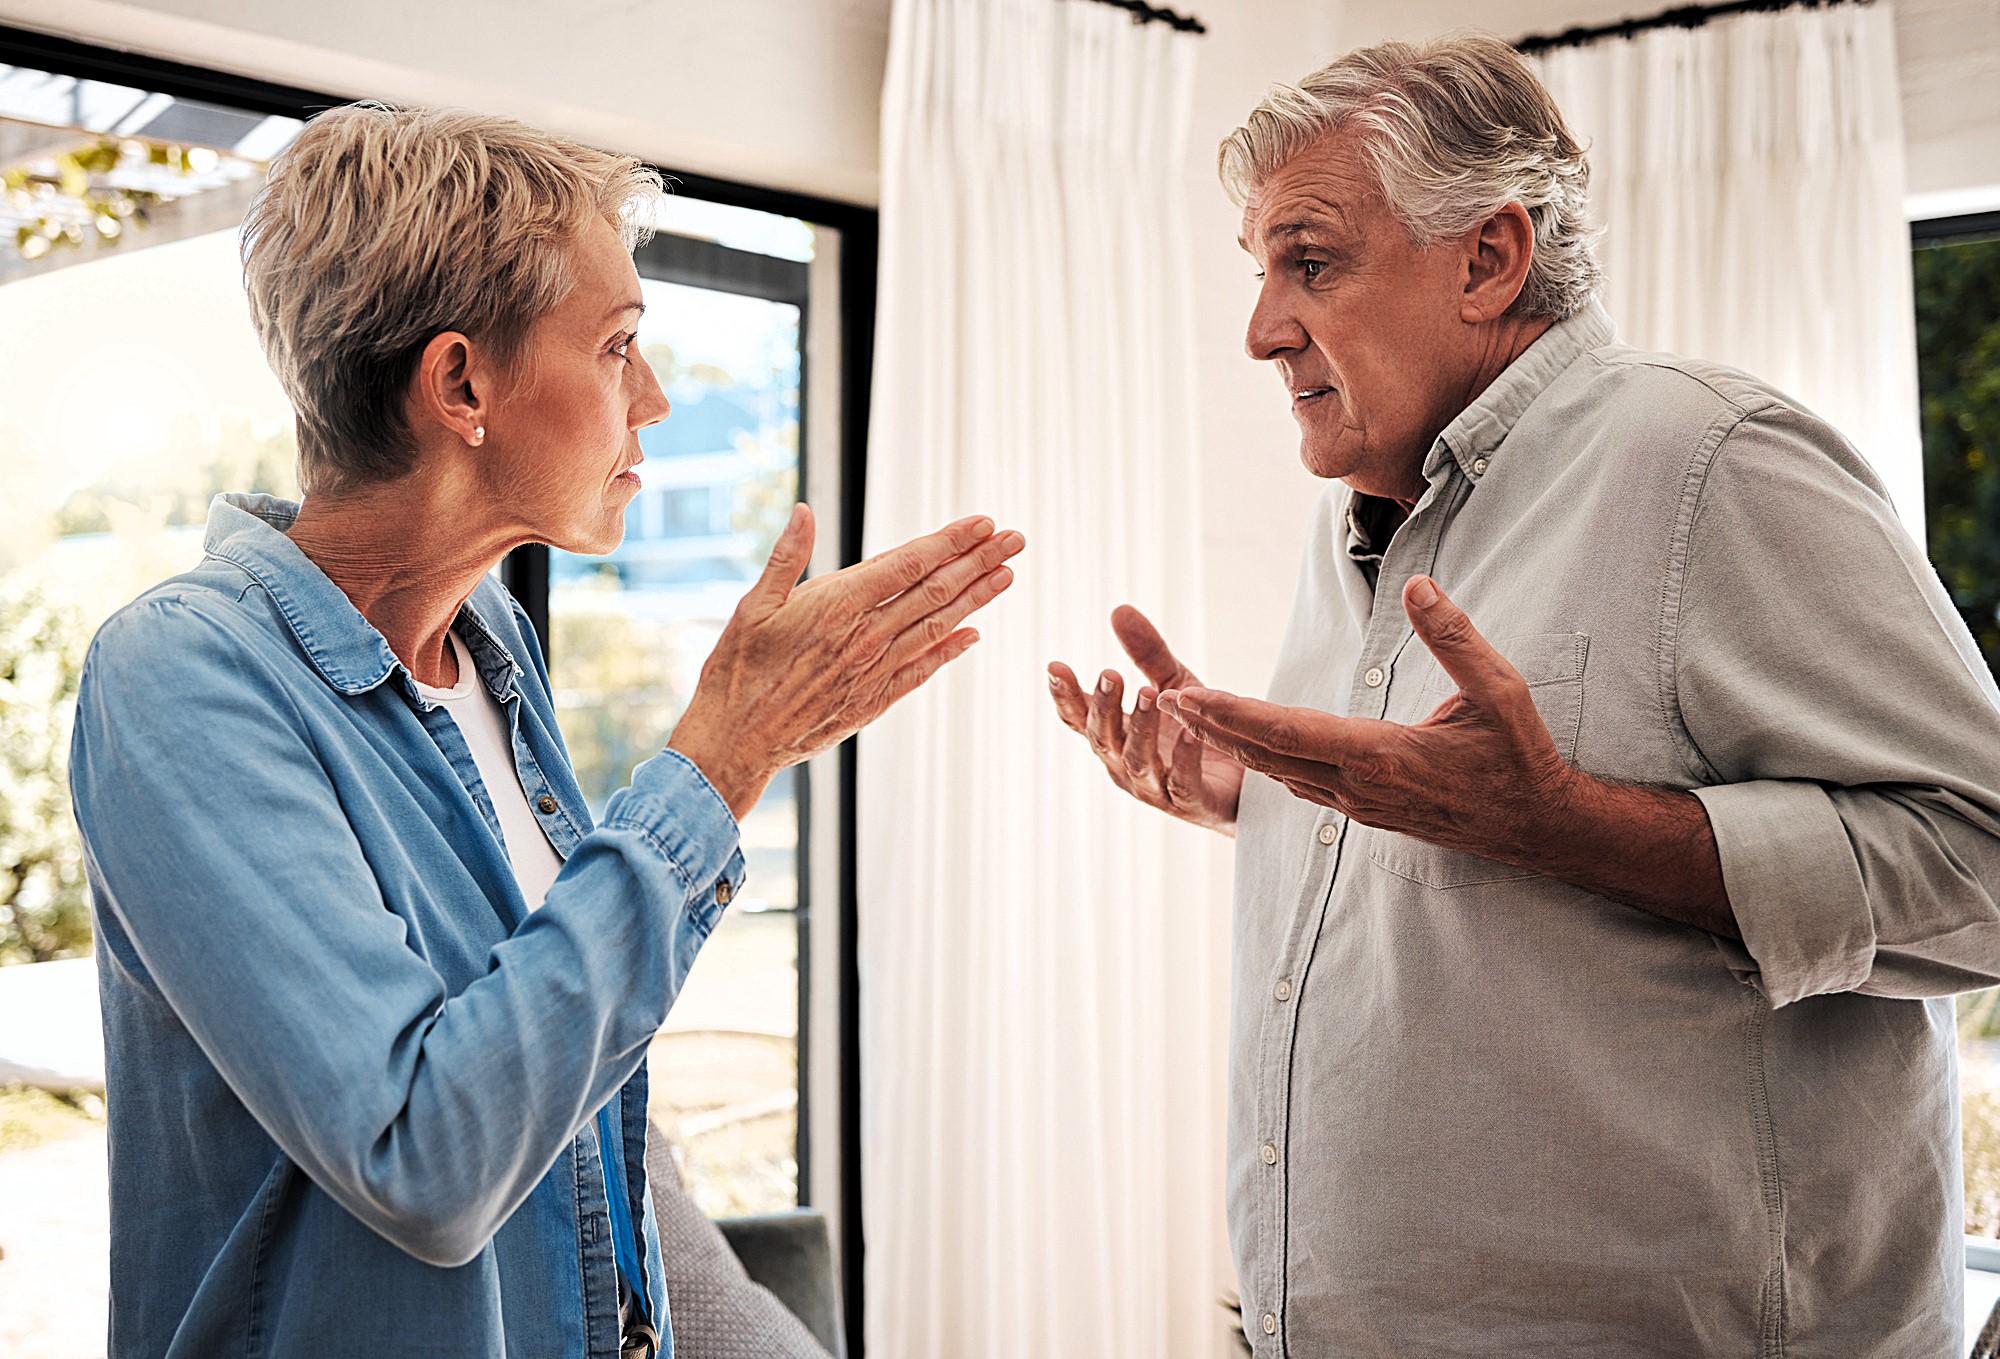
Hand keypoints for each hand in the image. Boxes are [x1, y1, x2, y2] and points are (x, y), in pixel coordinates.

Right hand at [670, 503, 1023, 816]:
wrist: (736, 742)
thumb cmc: (736, 671)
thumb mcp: (753, 606)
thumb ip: (787, 557)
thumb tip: (805, 511)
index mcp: (837, 605)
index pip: (910, 563)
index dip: (950, 540)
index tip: (984, 522)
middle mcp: (866, 636)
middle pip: (936, 590)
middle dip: (980, 561)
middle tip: (1015, 539)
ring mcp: (874, 671)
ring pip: (938, 626)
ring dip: (977, 599)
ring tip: (1008, 574)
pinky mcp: (874, 701)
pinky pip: (923, 670)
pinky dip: (951, 650)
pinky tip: (974, 635)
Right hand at [1047, 606, 1243, 834]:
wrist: (1244, 783)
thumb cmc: (1197, 732)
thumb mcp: (1174, 685)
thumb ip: (1147, 654)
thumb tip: (1119, 610)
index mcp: (1116, 737)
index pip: (1080, 718)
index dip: (1065, 695)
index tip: (1055, 666)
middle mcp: (1126, 765)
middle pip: (1104, 738)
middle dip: (1104, 706)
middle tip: (1110, 674)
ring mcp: (1155, 788)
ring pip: (1137, 760)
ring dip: (1140, 727)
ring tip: (1148, 693)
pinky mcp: (1191, 803)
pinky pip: (1182, 783)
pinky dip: (1184, 758)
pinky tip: (1189, 732)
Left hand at [1154, 576, 1570, 860]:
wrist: (1535, 826)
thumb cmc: (1519, 756)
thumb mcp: (1500, 691)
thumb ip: (1455, 638)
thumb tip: (1417, 584)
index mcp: (1383, 755)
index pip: (1290, 732)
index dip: (1235, 715)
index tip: (1191, 696)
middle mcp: (1360, 786)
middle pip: (1268, 754)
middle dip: (1215, 727)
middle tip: (1166, 700)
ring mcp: (1359, 805)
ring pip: (1278, 773)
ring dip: (1232, 744)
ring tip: (1192, 715)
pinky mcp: (1365, 811)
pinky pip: (1299, 784)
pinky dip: (1264, 761)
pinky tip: (1245, 745)